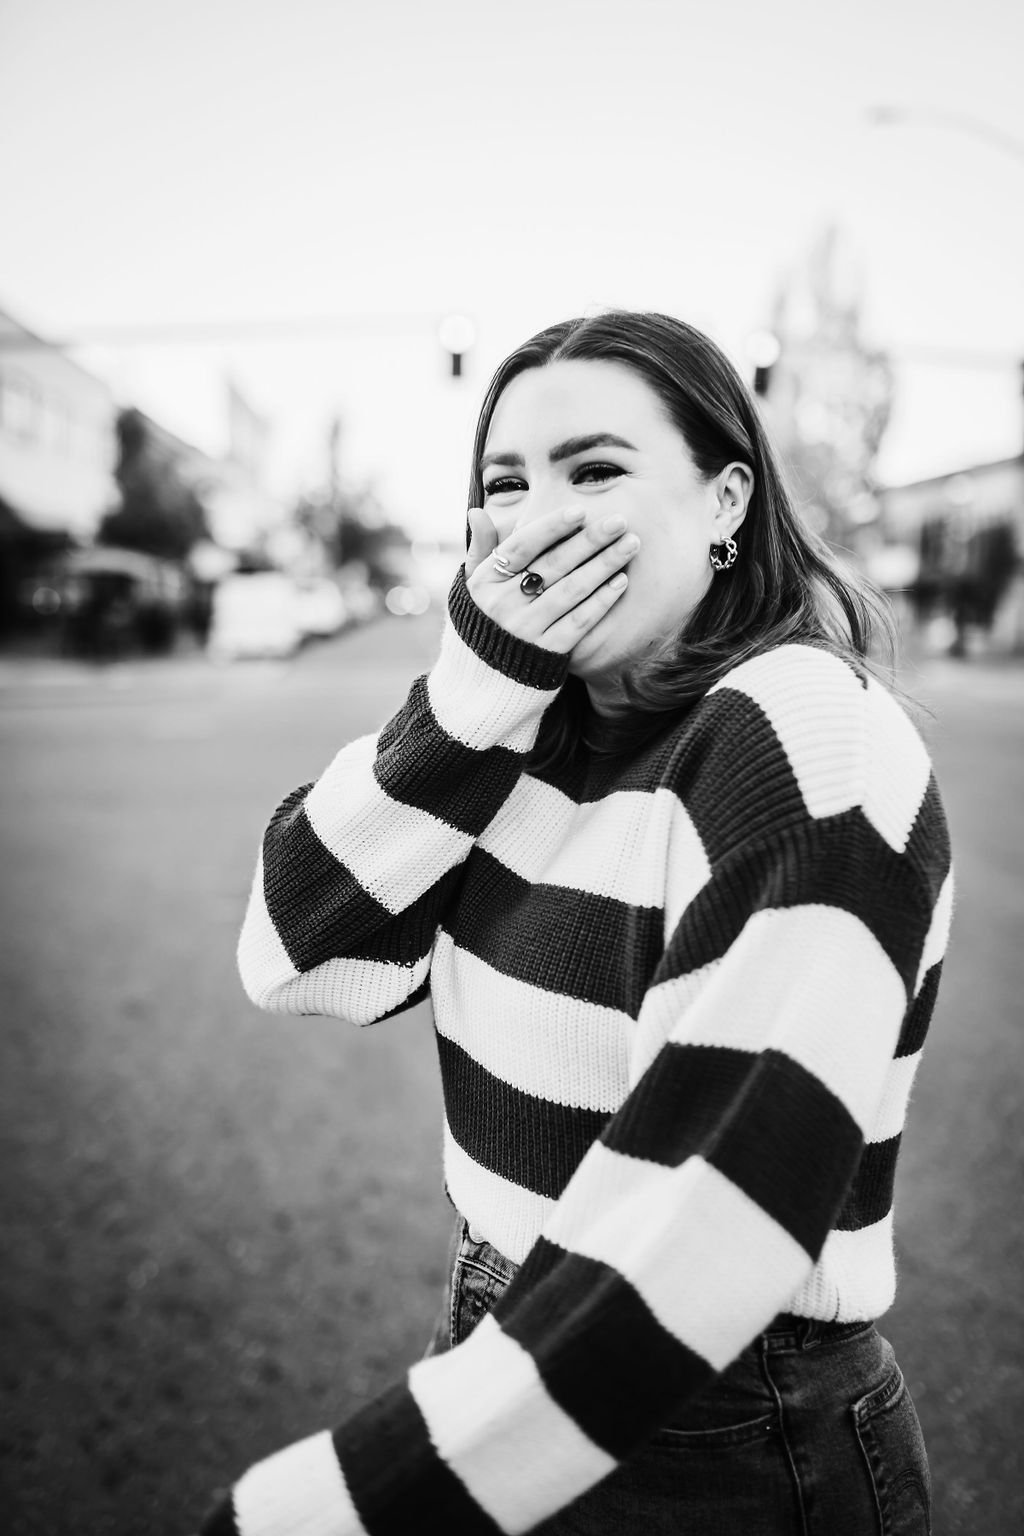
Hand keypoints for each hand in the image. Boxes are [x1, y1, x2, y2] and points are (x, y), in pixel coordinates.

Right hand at [464, 505, 638, 654]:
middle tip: (620, 521)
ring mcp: (526, 630)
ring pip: (572, 590)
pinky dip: (602, 600)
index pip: (521, 546)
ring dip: (604, 565)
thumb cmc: (484, 623)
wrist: (483, 683)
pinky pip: (579, 622)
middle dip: (590, 540)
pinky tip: (621, 582)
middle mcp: (504, 604)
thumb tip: (477, 510)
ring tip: (630, 545)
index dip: (551, 527)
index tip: (580, 511)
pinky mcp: (547, 653)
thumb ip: (480, 549)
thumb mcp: (473, 587)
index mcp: (486, 582)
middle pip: (554, 565)